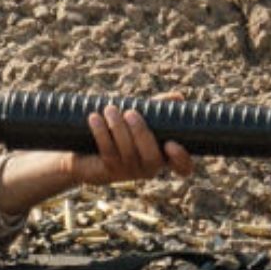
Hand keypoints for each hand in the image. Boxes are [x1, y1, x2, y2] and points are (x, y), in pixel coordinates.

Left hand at [67, 104, 194, 185]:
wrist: (87, 150)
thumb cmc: (120, 131)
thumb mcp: (140, 118)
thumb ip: (158, 109)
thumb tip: (178, 97)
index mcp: (163, 155)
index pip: (182, 167)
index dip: (181, 159)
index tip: (171, 143)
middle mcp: (149, 168)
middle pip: (152, 158)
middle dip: (141, 134)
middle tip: (130, 113)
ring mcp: (129, 172)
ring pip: (128, 154)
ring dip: (119, 129)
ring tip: (110, 109)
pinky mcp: (108, 171)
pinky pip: (108, 153)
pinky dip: (101, 133)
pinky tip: (94, 118)